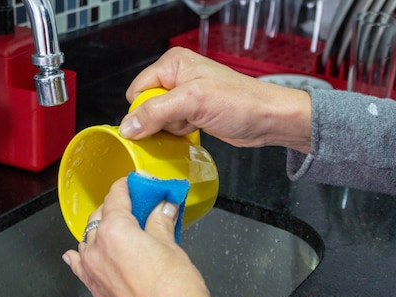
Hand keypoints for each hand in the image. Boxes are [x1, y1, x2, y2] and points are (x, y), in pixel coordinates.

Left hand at [62, 178, 214, 296]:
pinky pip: (80, 267)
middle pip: (100, 218)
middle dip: (116, 207)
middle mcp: (95, 249)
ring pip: (89, 240)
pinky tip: (76, 254)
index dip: (128, 186)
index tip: (137, 183)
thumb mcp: (171, 247)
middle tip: (138, 205)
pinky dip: (81, 256)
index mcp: (114, 231)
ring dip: (102, 231)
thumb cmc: (176, 289)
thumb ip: (160, 223)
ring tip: (122, 229)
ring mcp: (91, 273)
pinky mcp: (95, 292)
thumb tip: (163, 207)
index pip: (116, 198)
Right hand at [119, 47, 312, 153]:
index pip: (137, 90)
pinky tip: (194, 131)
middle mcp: (177, 78)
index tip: (160, 121)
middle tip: (183, 120)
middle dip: (160, 121)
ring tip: (193, 124)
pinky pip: (172, 128)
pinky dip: (178, 134)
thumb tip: (128, 126)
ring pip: (158, 121)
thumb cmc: (240, 102)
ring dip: (171, 129)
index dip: (144, 110)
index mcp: (172, 64)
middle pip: (146, 107)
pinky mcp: (192, 113)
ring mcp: (185, 97)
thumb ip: (156, 112)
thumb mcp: (193, 103)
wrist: (267, 119)